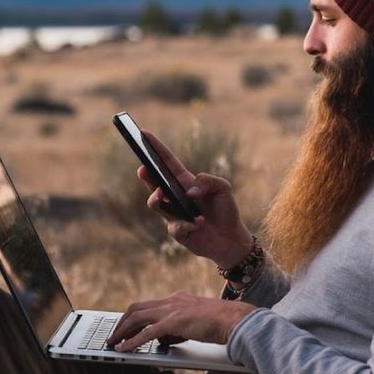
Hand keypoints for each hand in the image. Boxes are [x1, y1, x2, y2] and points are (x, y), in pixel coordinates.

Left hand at [105, 292, 256, 350]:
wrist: (236, 321)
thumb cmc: (221, 324)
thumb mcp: (194, 324)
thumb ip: (177, 330)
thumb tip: (162, 340)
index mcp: (177, 299)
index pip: (148, 306)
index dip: (133, 317)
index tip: (124, 327)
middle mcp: (171, 301)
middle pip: (137, 308)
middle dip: (122, 323)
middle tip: (113, 336)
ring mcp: (172, 310)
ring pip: (137, 317)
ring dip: (122, 331)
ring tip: (113, 342)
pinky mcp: (175, 322)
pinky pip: (147, 332)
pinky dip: (132, 341)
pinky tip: (124, 348)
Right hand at [138, 131, 253, 267]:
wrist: (231, 239)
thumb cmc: (226, 211)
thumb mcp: (223, 188)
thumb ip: (208, 181)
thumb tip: (189, 191)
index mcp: (185, 182)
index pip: (167, 163)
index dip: (155, 148)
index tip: (143, 134)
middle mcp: (175, 197)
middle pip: (154, 182)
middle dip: (146, 175)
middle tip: (142, 168)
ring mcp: (173, 214)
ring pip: (155, 204)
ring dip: (157, 199)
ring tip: (162, 194)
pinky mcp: (177, 232)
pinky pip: (175, 226)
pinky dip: (188, 223)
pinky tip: (199, 223)